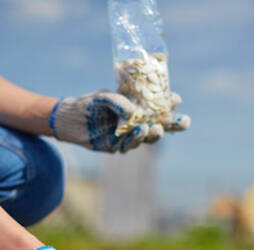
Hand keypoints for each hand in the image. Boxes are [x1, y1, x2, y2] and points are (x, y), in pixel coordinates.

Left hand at [49, 90, 189, 152]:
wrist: (69, 120)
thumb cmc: (88, 104)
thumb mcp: (104, 97)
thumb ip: (119, 103)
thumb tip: (135, 115)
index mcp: (137, 106)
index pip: (158, 105)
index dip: (170, 102)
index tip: (175, 99)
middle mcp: (136, 122)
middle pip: (161, 124)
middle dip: (175, 124)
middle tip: (183, 122)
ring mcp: (128, 135)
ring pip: (147, 137)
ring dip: (153, 133)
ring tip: (154, 128)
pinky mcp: (118, 146)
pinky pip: (130, 145)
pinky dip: (135, 139)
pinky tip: (138, 132)